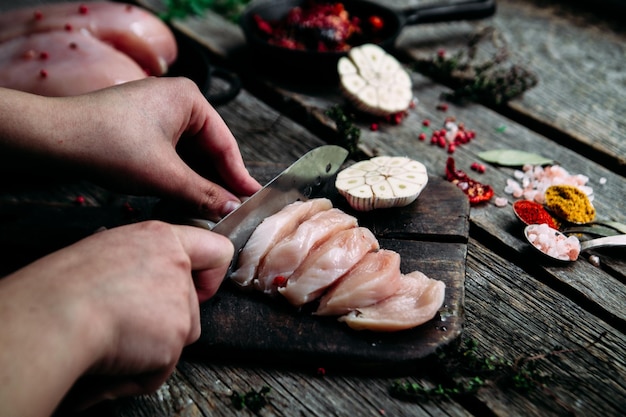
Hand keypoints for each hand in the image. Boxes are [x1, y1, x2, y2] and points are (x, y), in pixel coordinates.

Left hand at [0, 78, 260, 219]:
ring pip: (189, 153)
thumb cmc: (110, 146)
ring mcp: (157, 111)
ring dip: (197, 180)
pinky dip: (178, 174)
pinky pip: (171, 152)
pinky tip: (184, 196)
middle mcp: (177, 99)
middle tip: (234, 208)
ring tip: (210, 208)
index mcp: (190, 99)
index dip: (239, 177)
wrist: (55, 138)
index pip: (225, 144)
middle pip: (208, 148)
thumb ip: (204, 194)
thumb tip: (233, 209)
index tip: (253, 200)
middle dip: (217, 180)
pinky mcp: (141, 125)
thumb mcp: (165, 175)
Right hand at [0, 221, 232, 414]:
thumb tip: (142, 283)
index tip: (194, 286)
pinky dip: (138, 373)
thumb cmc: (65, 285)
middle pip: (193, 305)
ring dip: (152, 347)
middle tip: (128, 323)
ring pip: (179, 337)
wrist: (56, 315)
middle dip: (167, 322)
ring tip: (113, 339)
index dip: (210, 273)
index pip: (216, 250)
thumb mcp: (107, 253)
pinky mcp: (175, 340)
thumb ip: (141, 263)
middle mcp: (178, 268)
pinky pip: (160, 368)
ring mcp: (181, 305)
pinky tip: (112, 360)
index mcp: (162, 239)